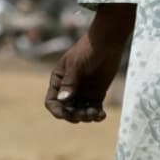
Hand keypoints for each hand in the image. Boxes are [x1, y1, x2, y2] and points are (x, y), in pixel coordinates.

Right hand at [45, 4, 134, 123]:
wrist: (107, 42)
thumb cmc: (87, 50)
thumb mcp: (76, 65)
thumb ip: (70, 83)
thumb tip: (62, 100)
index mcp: (59, 81)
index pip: (52, 101)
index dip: (57, 110)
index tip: (65, 114)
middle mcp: (69, 89)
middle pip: (66, 110)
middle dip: (74, 115)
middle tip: (85, 114)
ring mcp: (83, 92)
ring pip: (80, 113)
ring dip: (86, 117)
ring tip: (96, 114)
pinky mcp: (96, 94)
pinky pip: (94, 109)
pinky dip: (97, 115)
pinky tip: (102, 115)